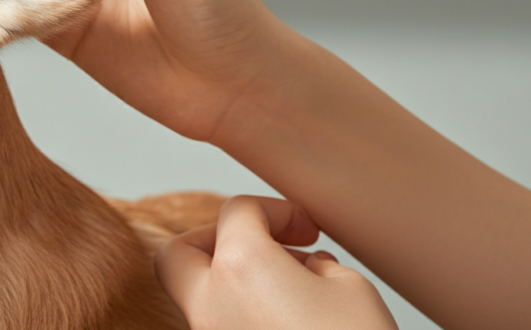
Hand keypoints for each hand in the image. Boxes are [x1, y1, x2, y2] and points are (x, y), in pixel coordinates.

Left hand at [155, 195, 397, 329]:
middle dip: (215, 240)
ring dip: (232, 283)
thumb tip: (304, 265)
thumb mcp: (352, 288)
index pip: (238, 211)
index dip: (278, 211)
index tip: (306, 230)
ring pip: (197, 299)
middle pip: (179, 253)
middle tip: (263, 247)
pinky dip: (240, 316)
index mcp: (239, 267)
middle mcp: (210, 304)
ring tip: (290, 291)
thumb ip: (316, 263)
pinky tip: (287, 322)